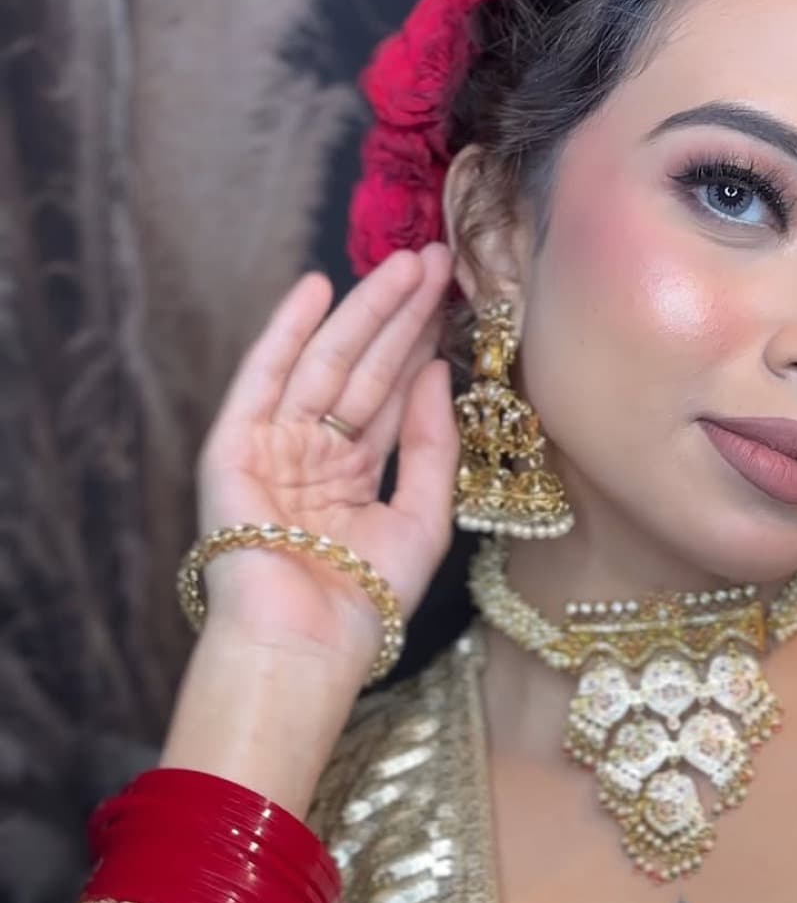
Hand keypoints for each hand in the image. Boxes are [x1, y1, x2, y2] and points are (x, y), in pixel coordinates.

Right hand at [194, 243, 458, 674]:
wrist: (306, 643)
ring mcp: (273, 446)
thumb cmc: (364, 601)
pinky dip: (286, 331)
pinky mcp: (235, 447)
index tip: (455, 297)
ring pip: (324, 364)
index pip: (392, 396)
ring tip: (405, 263)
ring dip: (363, 311)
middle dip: (400, 315)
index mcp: (353, 475)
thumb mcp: (422, 517)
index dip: (421, 346)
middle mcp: (313, 454)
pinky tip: (316, 287)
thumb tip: (436, 372)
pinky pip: (263, 379)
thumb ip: (432, 446)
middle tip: (438, 259)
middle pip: (363, 369)